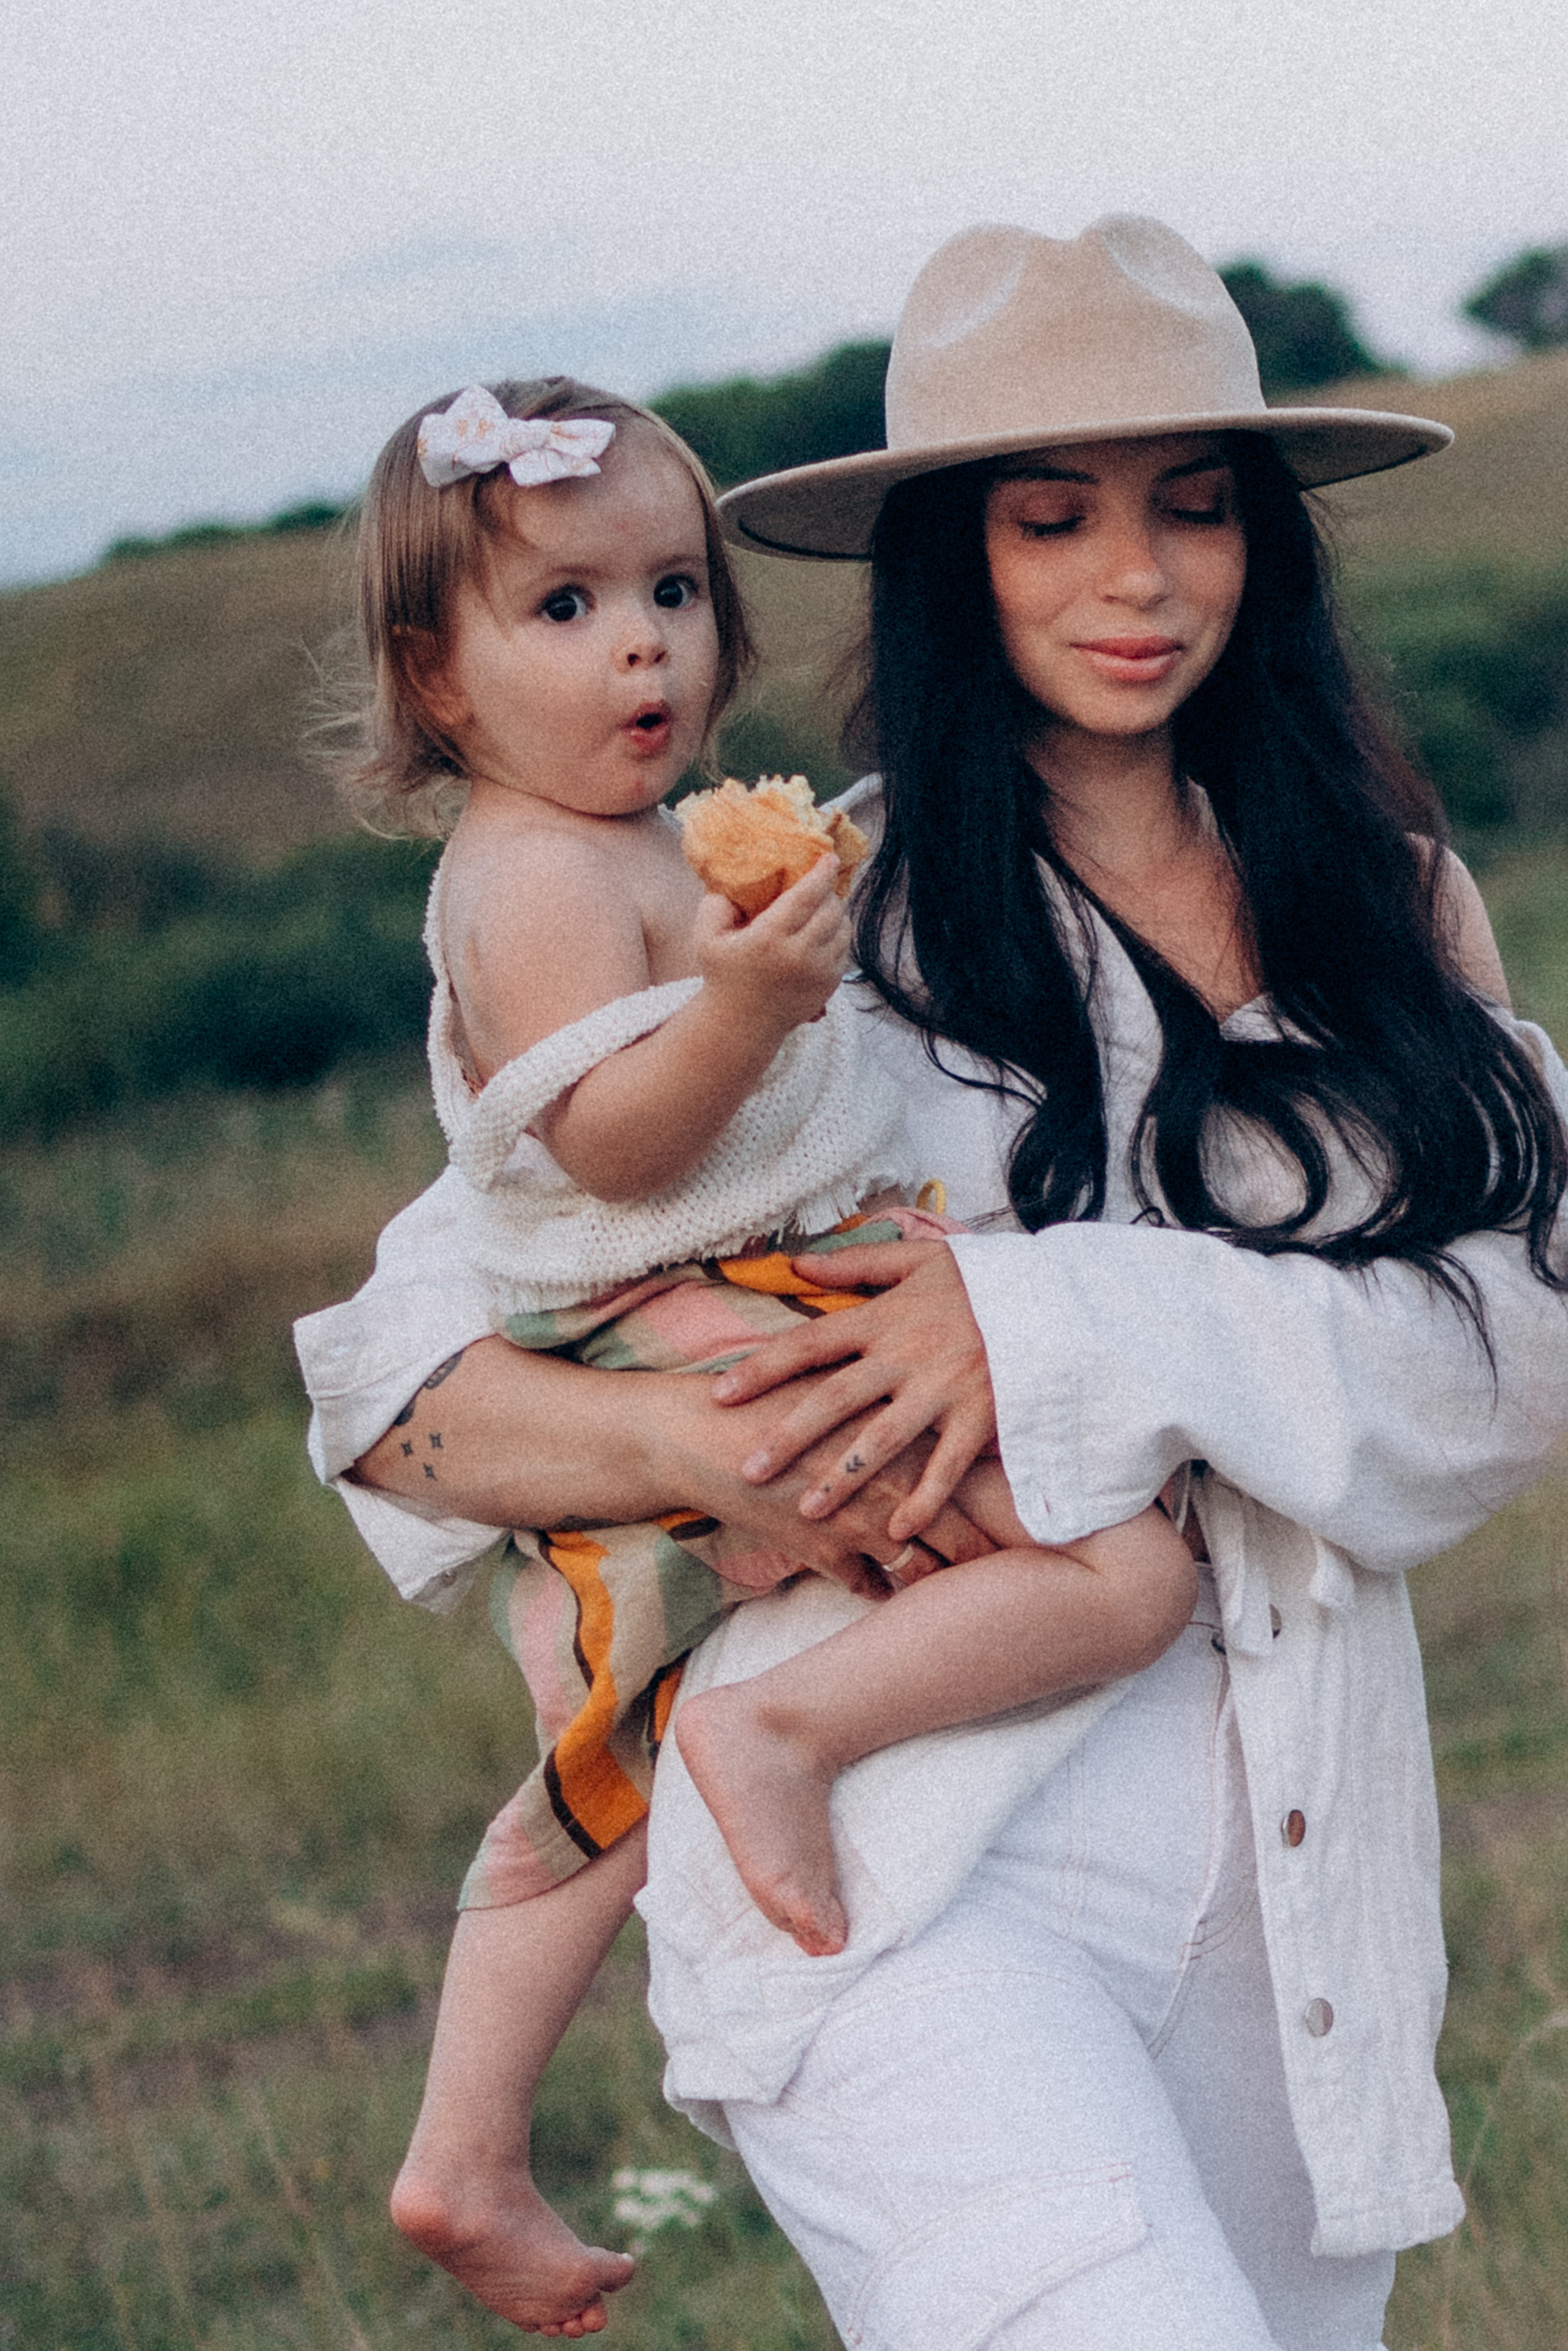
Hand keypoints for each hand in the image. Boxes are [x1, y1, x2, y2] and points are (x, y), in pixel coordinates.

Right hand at [638, 1369, 988, 1594]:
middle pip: (962, 1537)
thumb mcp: (837, 1386)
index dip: (1003, 1508)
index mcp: (903, 1431)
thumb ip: (887, 1404)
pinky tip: (879, 1589)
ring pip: (920, 1573)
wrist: (701, 1432)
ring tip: (949, 1593)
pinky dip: (876, 1592)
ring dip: (932, 1584)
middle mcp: (893, 1479)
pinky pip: (867, 1588)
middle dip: (985, 1561)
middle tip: (1007, 1576)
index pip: (974, 1479)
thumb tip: (929, 1413)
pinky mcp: (824, 1551)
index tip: (1023, 1525)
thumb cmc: (768, 1397)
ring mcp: (860, 1521)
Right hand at [695, 857, 849, 1032]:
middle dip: (829, 892)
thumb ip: (715, 903)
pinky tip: (822, 932)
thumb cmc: (723, 975)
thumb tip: (734, 877)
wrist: (742, 1024)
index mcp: (767, 939)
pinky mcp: (829, 985)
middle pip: (830, 909)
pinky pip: (844, 949)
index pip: (805, 896)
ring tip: (821, 908)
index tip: (829, 858)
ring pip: (843, 928)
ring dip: (836, 913)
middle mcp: (797, 955)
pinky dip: (837, 935)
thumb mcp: (706, 938)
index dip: (822, 873)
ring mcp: (817, 972)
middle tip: (819, 885)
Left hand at [710, 1241, 997, 1542]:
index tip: (720, 1395)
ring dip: (843, 1479)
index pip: (811, 1343)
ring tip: (808, 1512)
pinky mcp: (982, 1417)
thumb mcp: (919, 1259)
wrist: (1057, 1300)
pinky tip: (895, 1531)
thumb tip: (795, 1265)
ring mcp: (945, 1389)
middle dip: (789, 1437)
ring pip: (883, 1440)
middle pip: (836, 1399)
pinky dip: (924, 1499)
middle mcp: (908, 1355)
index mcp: (886, 1317)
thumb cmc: (983, 1281)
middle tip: (748, 1469)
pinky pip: (948, 1466)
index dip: (763, 1369)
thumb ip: (856, 1264)